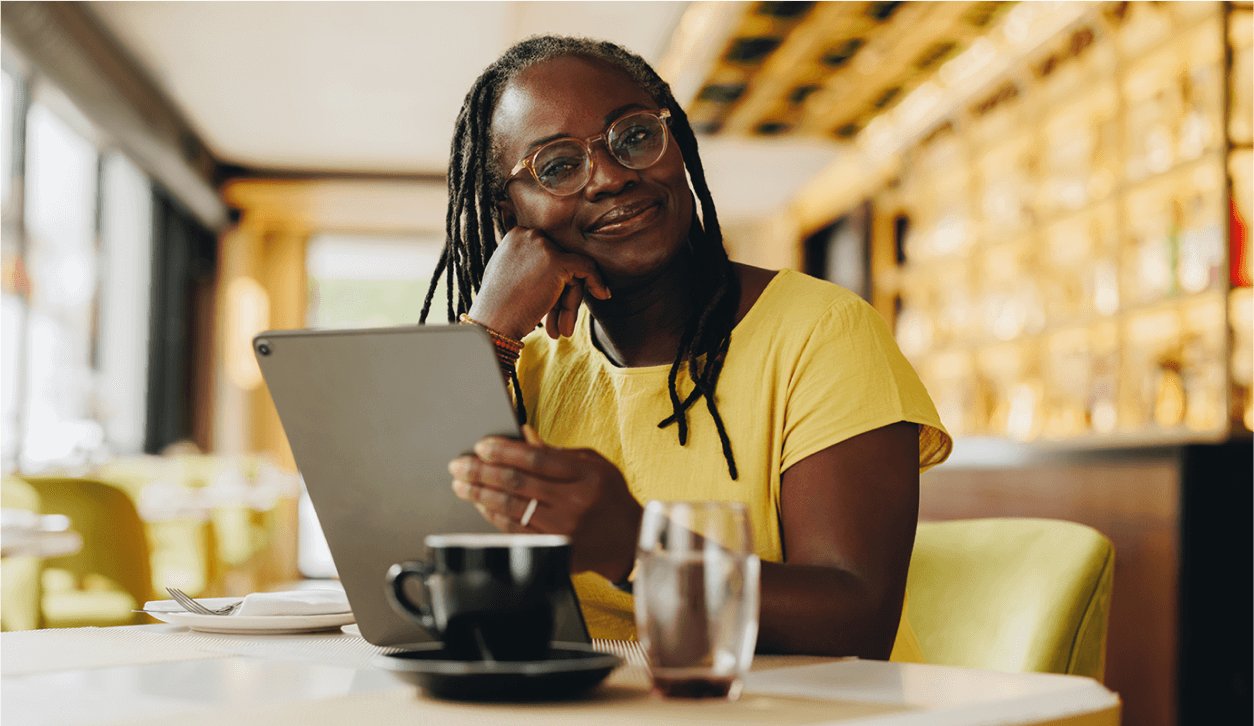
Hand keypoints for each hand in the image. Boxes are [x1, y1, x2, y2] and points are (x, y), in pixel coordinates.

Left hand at [448, 425, 640, 580]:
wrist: (628, 540)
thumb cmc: (610, 497)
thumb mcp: (594, 465)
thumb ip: (558, 452)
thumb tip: (524, 436)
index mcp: (586, 476)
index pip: (536, 459)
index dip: (505, 451)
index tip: (481, 446)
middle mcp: (574, 503)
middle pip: (517, 483)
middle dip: (482, 472)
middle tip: (459, 465)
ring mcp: (563, 529)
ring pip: (511, 508)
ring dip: (480, 495)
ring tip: (461, 484)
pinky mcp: (554, 550)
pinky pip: (515, 531)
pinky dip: (493, 516)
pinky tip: (481, 505)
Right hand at [467, 226, 611, 340]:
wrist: (492, 322)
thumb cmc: (498, 307)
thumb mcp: (508, 273)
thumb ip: (527, 263)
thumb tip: (552, 268)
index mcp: (517, 234)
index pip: (549, 252)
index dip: (556, 279)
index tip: (558, 298)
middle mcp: (529, 234)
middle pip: (562, 261)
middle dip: (564, 294)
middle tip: (560, 322)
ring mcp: (543, 246)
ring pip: (573, 269)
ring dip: (570, 301)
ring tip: (562, 329)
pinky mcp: (557, 261)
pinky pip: (586, 268)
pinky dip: (596, 282)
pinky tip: (602, 295)